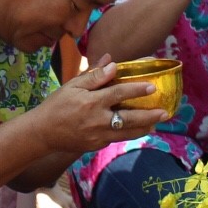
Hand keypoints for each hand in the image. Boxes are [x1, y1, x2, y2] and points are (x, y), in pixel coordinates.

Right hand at [32, 58, 166, 150]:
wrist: (42, 132)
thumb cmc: (56, 105)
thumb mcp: (72, 85)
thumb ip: (94, 75)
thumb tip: (112, 62)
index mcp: (91, 102)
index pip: (119, 94)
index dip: (137, 89)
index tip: (152, 86)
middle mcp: (97, 120)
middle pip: (129, 118)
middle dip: (149, 116)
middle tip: (165, 112)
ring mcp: (98, 136)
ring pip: (126, 133)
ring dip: (143, 128)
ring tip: (156, 123)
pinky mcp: (96, 145)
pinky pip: (116, 138)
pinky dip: (128, 133)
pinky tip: (137, 129)